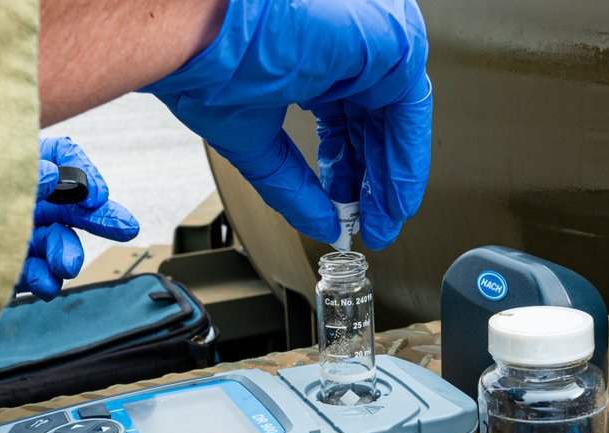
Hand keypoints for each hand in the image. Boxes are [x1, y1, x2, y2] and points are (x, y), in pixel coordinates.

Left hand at [20, 137, 139, 299]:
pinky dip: (43, 280)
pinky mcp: (5, 265)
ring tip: (67, 266)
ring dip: (67, 254)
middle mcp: (24, 196)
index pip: (62, 154)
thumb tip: (55, 177)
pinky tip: (45, 284)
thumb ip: (24, 174)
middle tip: (127, 228)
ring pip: (55, 243)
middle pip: (72, 203)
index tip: (94, 197)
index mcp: (19, 164)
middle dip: (102, 218)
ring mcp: (15, 232)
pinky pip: (32, 273)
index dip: (84, 173)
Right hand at [141, 0, 431, 249]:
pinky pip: (411, 111)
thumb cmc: (207, 59)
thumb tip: (322, 226)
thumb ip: (294, 190)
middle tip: (369, 222)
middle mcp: (346, 46)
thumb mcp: (257, 142)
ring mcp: (371, 40)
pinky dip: (404, 159)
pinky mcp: (393, 42)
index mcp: (312, 55)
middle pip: (372, 123)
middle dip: (371, 180)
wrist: (197, 29)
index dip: (345, 168)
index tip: (345, 206)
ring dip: (390, 177)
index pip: (344, 119)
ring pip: (396, 118)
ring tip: (382, 220)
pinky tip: (394, 197)